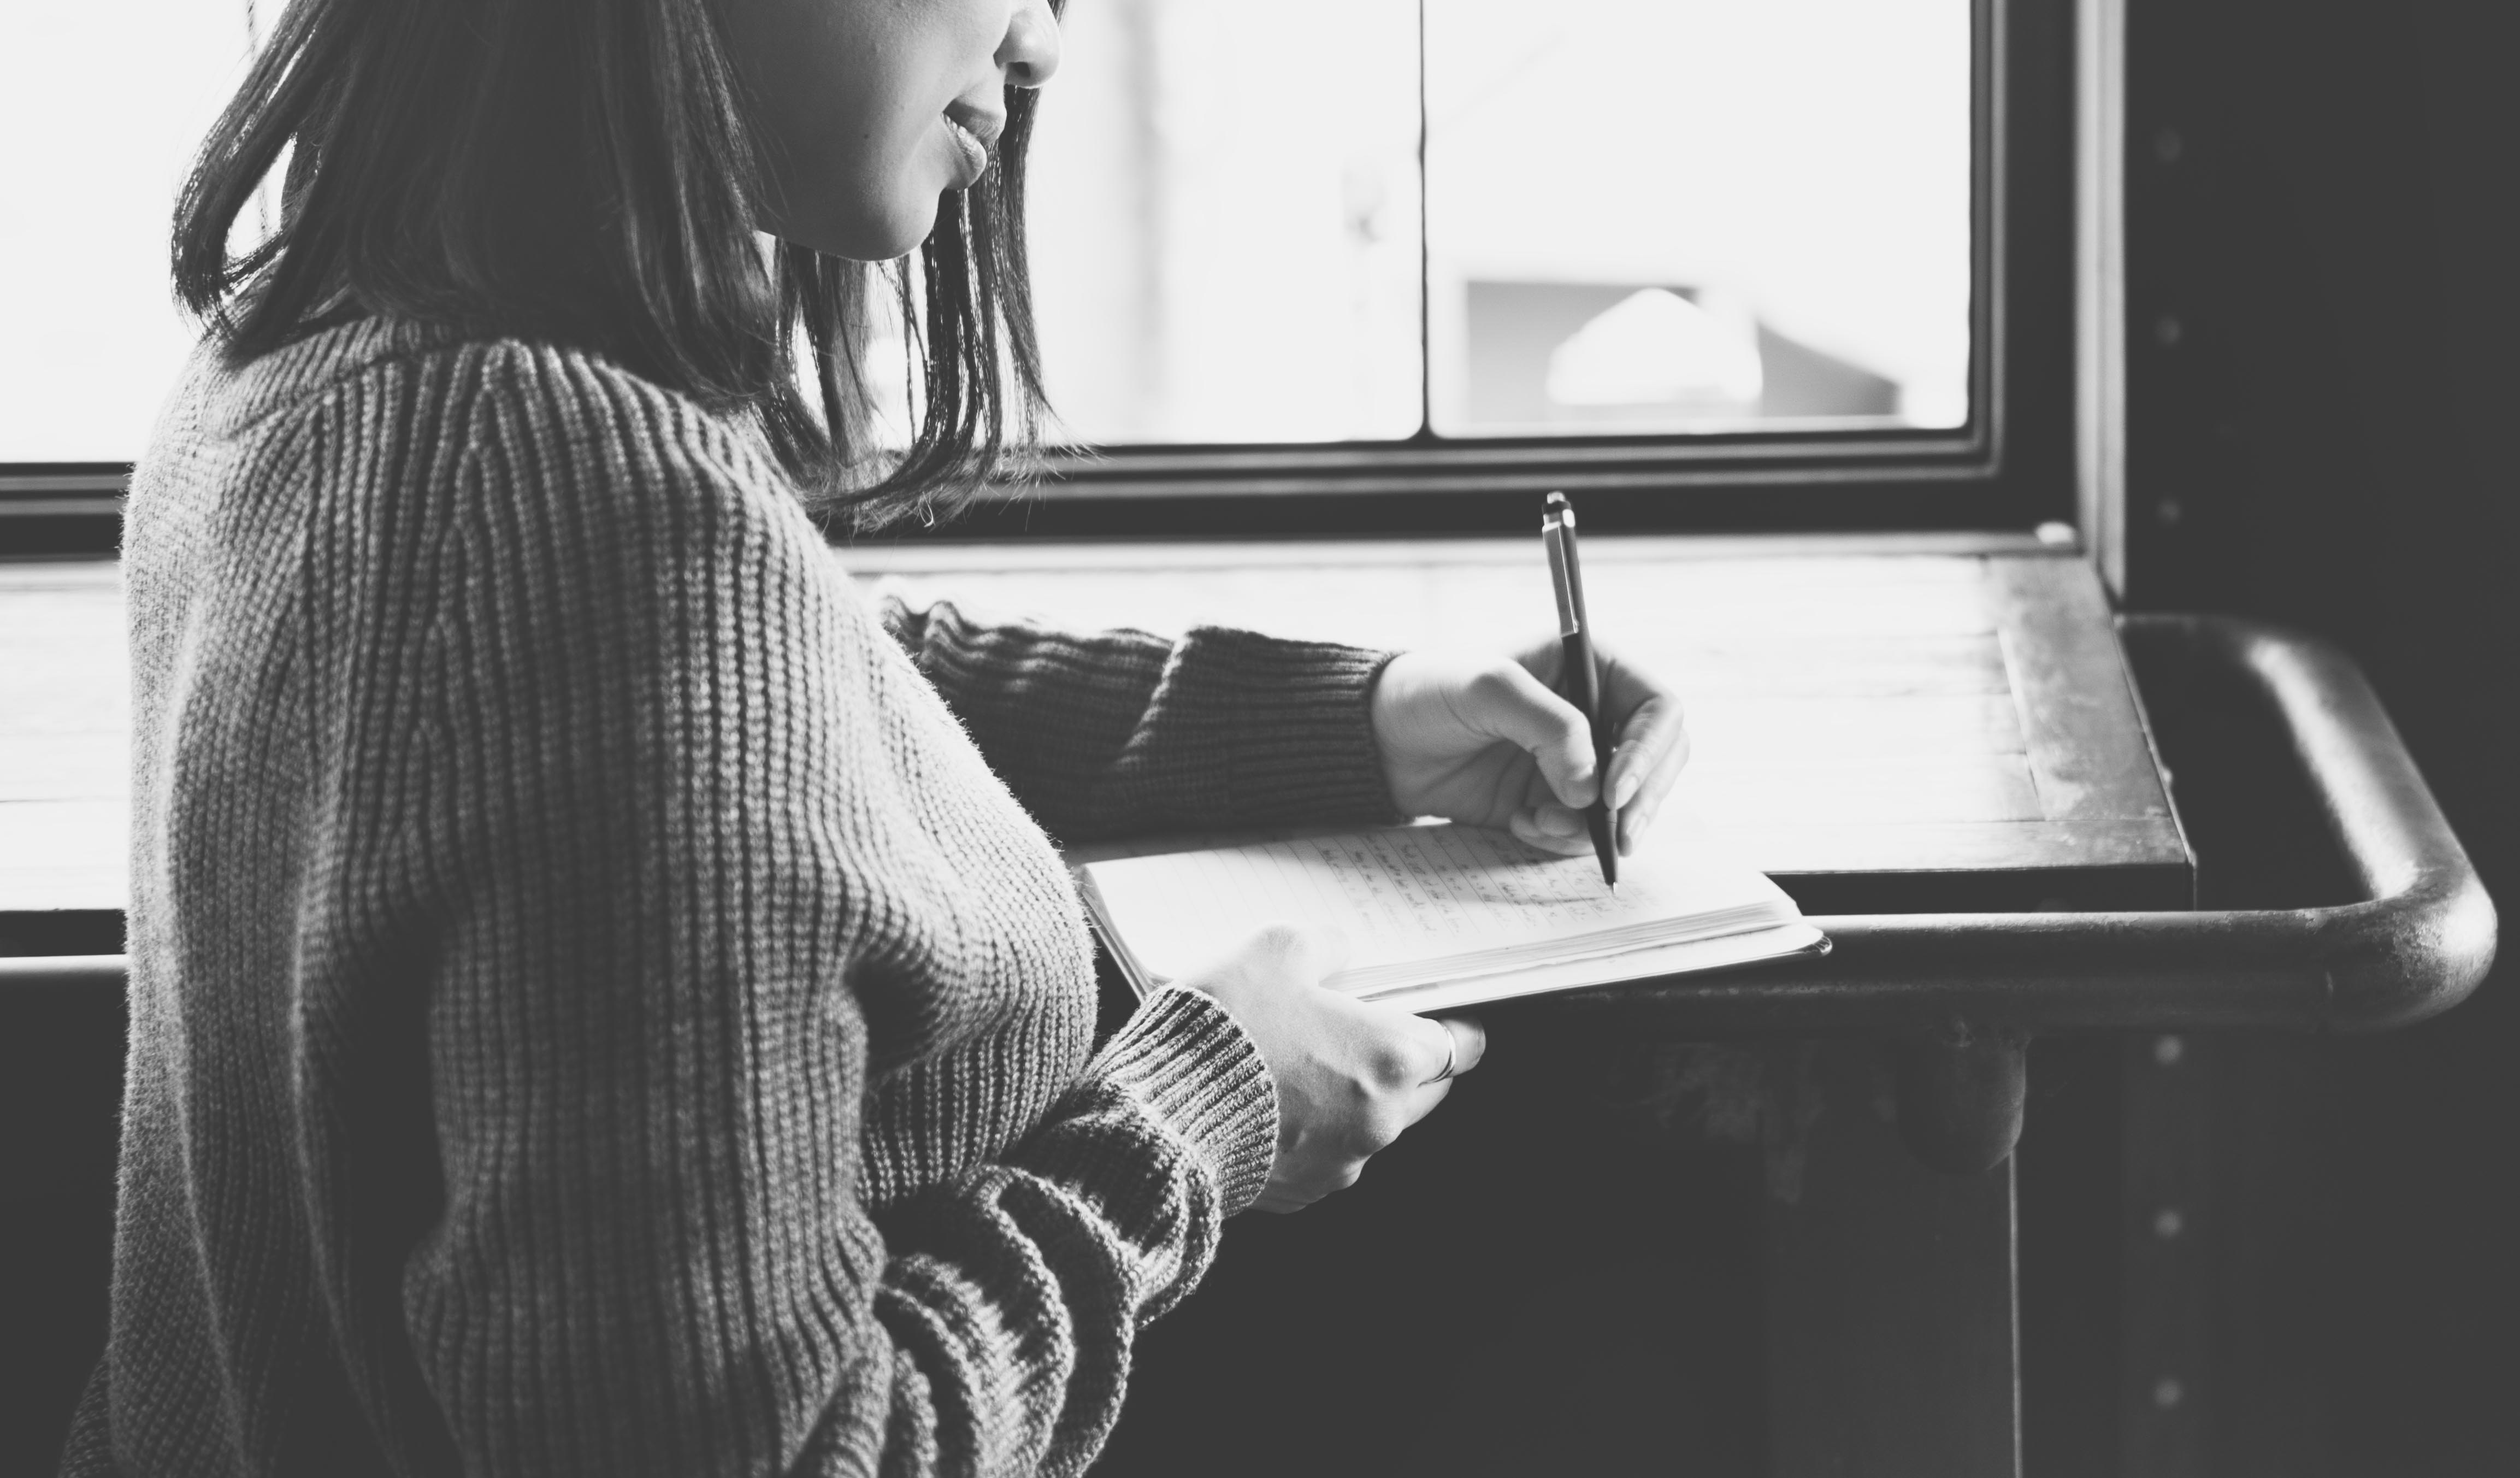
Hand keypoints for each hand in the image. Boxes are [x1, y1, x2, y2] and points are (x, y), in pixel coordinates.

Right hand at [1180, 925, 1485, 1213]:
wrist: (1158, 1117)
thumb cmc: (1224, 1031)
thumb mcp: (1275, 950)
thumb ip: (1323, 945)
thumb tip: (1337, 951)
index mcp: (1392, 1059)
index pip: (1458, 1045)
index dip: (1446, 1026)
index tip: (1432, 1018)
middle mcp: (1381, 1121)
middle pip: (1421, 1091)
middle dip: (1396, 1064)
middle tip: (1351, 1033)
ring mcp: (1341, 1164)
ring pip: (1368, 1125)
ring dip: (1345, 1098)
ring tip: (1290, 1065)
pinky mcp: (1300, 1193)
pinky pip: (1321, 1156)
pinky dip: (1305, 1132)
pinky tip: (1264, 1104)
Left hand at [1370, 639, 1689, 855]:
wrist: (1382, 739)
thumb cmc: (1433, 690)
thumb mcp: (1491, 688)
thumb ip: (1550, 728)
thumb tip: (1592, 788)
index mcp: (1594, 668)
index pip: (1658, 709)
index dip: (1649, 752)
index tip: (1614, 791)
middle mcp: (1595, 716)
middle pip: (1658, 764)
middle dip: (1638, 802)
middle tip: (1613, 835)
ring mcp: (1577, 763)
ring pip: (1627, 807)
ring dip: (1591, 826)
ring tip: (1538, 820)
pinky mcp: (1553, 801)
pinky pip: (1583, 832)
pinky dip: (1560, 838)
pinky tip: (1520, 822)